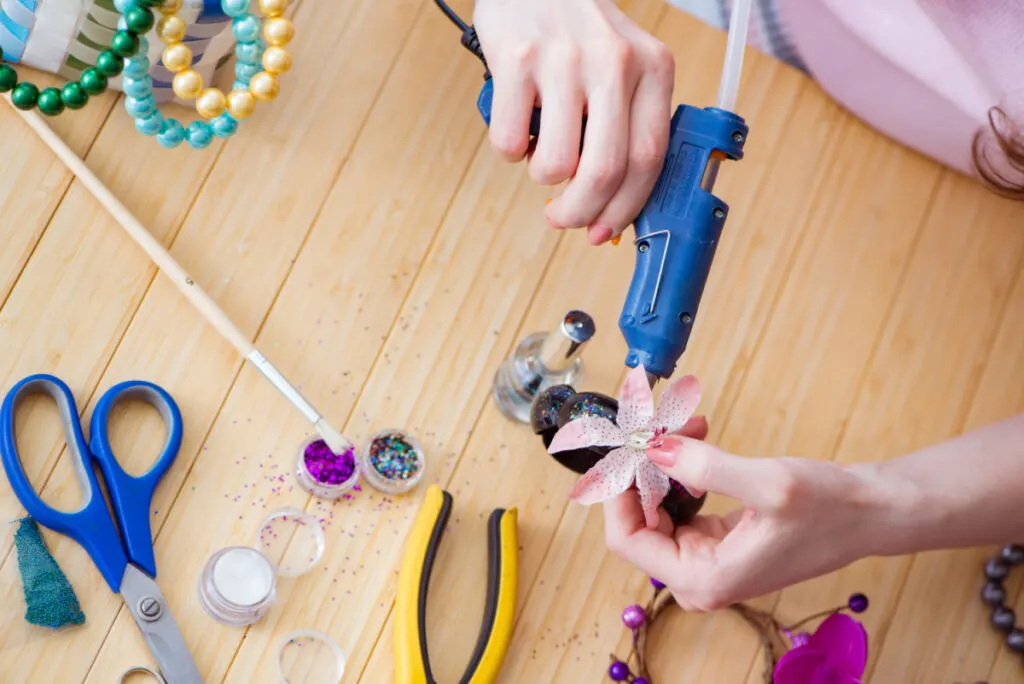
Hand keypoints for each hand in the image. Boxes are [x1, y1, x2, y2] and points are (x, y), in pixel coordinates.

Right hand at [473, 0, 674, 243]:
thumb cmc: (580, 34)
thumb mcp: (624, 66)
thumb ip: (627, 126)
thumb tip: (611, 205)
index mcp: (653, 68)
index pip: (649, 160)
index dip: (624, 208)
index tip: (602, 231)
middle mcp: (615, 62)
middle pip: (604, 172)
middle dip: (579, 211)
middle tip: (561, 217)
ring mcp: (565, 60)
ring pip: (554, 165)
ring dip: (541, 178)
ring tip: (539, 152)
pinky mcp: (518, 58)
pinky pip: (509, 141)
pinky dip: (508, 151)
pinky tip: (516, 125)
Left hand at [603, 434, 900, 609]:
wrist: (872, 513)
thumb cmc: (831, 508)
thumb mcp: (769, 484)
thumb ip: (705, 468)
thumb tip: (654, 449)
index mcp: (702, 579)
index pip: (626, 538)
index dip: (618, 490)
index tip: (627, 446)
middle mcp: (697, 579)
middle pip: (638, 520)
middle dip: (643, 468)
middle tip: (661, 423)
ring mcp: (705, 561)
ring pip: (656, 507)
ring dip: (662, 463)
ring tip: (686, 425)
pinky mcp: (715, 542)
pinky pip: (677, 504)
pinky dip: (680, 470)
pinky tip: (696, 439)